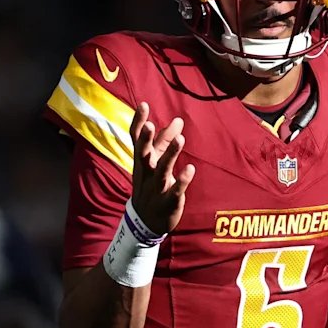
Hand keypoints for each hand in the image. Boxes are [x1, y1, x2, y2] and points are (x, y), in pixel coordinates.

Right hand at [129, 101, 195, 234]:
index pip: (136, 140)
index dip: (138, 123)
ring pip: (162, 171)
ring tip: (180, 139)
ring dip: (170, 155)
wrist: (146, 222)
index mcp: (142, 161)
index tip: (143, 105)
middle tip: (149, 124)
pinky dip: (182, 180)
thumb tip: (177, 120)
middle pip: (144, 155)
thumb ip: (164, 141)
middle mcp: (146, 173)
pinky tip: (190, 169)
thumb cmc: (151, 185)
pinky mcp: (169, 201)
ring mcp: (156, 188)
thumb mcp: (155, 162)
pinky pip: (175, 190)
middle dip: (146, 140)